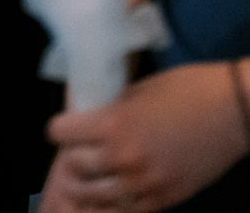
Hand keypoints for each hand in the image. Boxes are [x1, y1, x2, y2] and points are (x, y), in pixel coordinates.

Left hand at [42, 62, 248, 211]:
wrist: (231, 111)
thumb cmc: (185, 90)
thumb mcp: (138, 91)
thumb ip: (111, 109)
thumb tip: (89, 118)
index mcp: (114, 124)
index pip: (61, 133)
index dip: (60, 129)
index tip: (64, 127)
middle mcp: (124, 158)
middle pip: (74, 169)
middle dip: (70, 159)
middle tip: (76, 152)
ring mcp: (145, 184)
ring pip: (95, 198)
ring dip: (87, 187)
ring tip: (89, 178)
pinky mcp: (164, 200)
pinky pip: (126, 212)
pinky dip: (113, 205)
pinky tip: (113, 195)